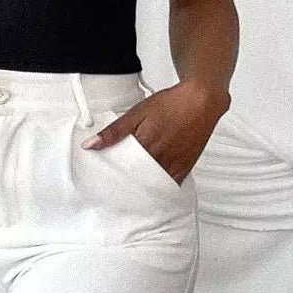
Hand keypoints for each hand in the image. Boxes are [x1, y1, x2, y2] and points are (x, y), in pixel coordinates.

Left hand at [80, 78, 229, 183]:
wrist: (202, 101)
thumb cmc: (172, 104)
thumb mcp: (137, 113)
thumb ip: (114, 131)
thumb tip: (91, 144)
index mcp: (144, 146)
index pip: (121, 171)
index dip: (111, 178)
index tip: (103, 183)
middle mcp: (159, 159)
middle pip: (136, 181)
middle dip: (125, 185)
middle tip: (115, 190)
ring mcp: (173, 166)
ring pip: (152, 186)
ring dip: (141, 189)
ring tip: (131, 191)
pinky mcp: (184, 168)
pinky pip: (169, 185)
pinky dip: (159, 188)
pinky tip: (152, 188)